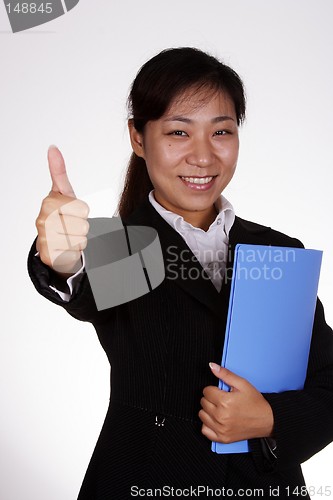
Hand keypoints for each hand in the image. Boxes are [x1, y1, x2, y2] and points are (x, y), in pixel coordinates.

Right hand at [35, 146, 89, 276]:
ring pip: (80, 239)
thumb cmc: (61, 216)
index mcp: (48, 202)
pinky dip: (74, 251)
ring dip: (79, 239)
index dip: (83, 212)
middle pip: (83, 224)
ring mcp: (44, 239)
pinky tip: (65, 247)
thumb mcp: (64, 193)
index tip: (72, 211)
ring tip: (69, 236)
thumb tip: (52, 148)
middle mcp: (42, 220)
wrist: (55, 244)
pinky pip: (74, 252)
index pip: (83, 208)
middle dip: (82, 226)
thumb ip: (59, 172)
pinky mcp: (49, 255)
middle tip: (71, 225)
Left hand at [199, 362, 273, 443]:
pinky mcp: (222, 438)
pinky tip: (217, 420)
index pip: (206, 391)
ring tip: (220, 409)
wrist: (267, 420)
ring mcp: (221, 429)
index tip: (221, 392)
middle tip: (222, 400)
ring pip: (202, 415)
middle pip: (203, 402)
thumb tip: (211, 366)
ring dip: (208, 410)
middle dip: (211, 399)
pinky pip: (204, 430)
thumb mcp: (242, 384)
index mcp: (225, 401)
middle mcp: (221, 416)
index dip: (214, 389)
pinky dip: (208, 424)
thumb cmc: (255, 402)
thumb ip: (225, 374)